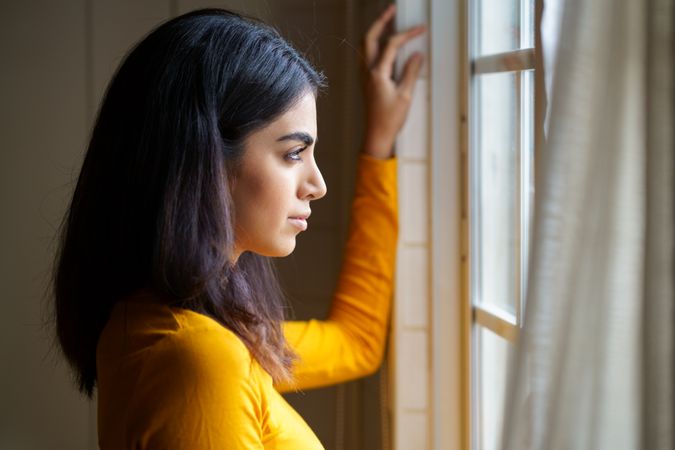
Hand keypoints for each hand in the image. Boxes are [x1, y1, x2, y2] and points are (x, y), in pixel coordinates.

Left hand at [361, 4, 425, 158]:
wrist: (376, 135)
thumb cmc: (389, 120)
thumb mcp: (405, 95)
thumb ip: (410, 72)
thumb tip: (416, 55)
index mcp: (377, 73)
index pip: (391, 45)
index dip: (406, 34)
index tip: (419, 29)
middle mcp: (368, 72)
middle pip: (370, 38)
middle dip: (381, 22)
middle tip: (392, 10)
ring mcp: (364, 77)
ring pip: (365, 46)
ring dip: (375, 32)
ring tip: (386, 23)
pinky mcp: (366, 82)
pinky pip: (366, 56)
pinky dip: (373, 45)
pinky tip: (381, 45)